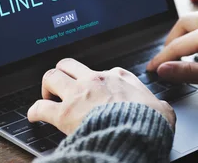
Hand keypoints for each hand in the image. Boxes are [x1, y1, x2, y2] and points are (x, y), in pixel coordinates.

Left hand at [28, 58, 175, 134]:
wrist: (136, 133)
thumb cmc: (149, 122)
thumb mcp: (161, 108)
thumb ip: (158, 105)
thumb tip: (163, 110)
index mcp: (119, 77)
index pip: (102, 71)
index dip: (95, 80)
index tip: (94, 90)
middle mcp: (95, 80)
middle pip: (69, 64)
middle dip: (63, 73)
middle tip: (62, 86)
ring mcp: (78, 94)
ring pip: (51, 76)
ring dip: (47, 86)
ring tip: (47, 96)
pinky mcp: (64, 113)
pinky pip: (40, 107)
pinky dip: (34, 111)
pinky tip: (34, 116)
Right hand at [146, 9, 197, 94]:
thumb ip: (190, 72)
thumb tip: (165, 69)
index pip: (177, 45)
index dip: (162, 58)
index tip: (151, 69)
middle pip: (183, 24)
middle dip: (171, 40)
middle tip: (167, 59)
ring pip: (197, 19)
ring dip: (186, 34)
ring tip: (184, 53)